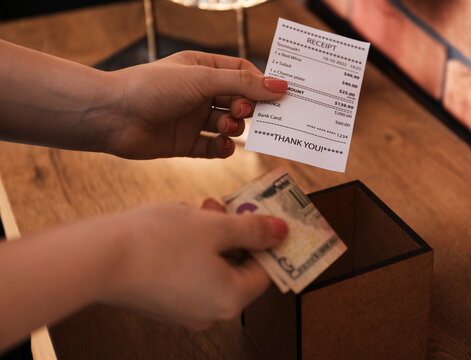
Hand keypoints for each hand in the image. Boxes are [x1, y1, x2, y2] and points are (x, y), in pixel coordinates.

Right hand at [103, 200, 287, 329]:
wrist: (97, 258)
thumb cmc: (157, 241)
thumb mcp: (213, 226)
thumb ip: (252, 230)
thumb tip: (282, 232)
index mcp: (230, 298)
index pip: (265, 270)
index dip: (268, 241)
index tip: (265, 218)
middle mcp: (210, 311)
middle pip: (238, 267)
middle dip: (235, 233)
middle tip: (226, 206)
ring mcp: (185, 309)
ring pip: (213, 267)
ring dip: (212, 236)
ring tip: (199, 210)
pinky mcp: (165, 301)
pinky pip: (191, 273)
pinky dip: (193, 249)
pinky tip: (180, 226)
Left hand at [104, 51, 287, 159]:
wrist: (112, 116)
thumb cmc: (152, 87)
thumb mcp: (203, 79)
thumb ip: (242, 85)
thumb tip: (280, 86)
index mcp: (203, 68)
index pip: (242, 73)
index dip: (261, 83)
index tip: (279, 94)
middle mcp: (200, 93)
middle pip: (238, 100)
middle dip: (248, 107)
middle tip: (246, 110)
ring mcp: (193, 119)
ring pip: (228, 125)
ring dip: (234, 127)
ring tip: (227, 126)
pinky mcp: (186, 143)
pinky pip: (213, 148)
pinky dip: (222, 148)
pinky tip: (222, 146)